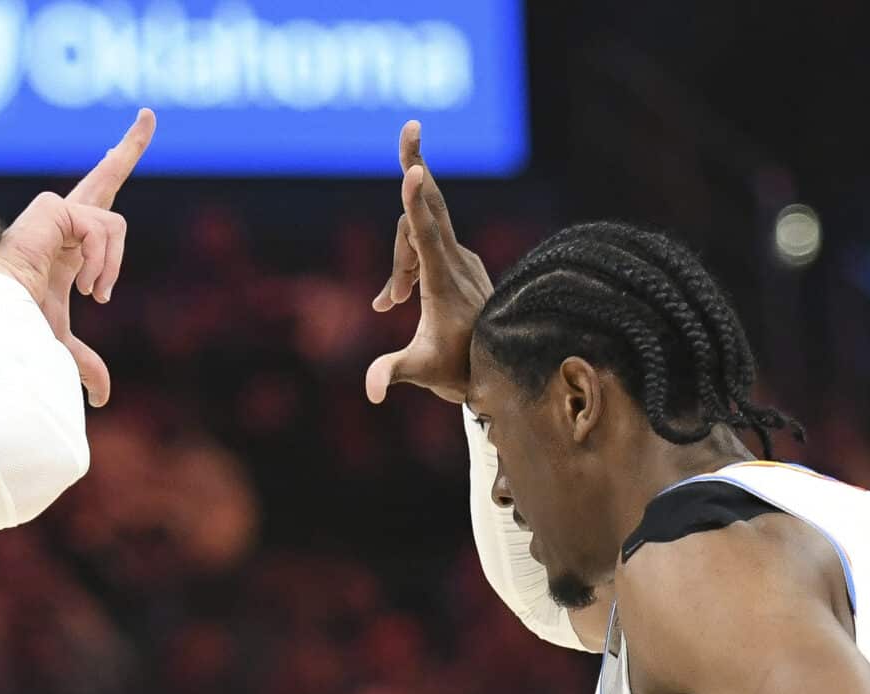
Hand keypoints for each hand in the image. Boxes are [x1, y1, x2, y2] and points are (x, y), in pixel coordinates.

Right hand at [0, 109, 153, 405]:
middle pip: (106, 176)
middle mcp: (65, 220)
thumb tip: (101, 398)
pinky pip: (101, 228)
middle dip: (132, 144)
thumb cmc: (18, 326)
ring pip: (114, 225)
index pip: (97, 209)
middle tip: (150, 114)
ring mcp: (60, 210)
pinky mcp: (56, 207)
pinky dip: (103, 262)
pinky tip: (89, 285)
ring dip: (111, 267)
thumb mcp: (62, 341)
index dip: (113, 175)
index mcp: (70, 244)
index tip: (127, 143)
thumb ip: (84, 362)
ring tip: (96, 294)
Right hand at [365, 120, 492, 405]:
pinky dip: (403, 264)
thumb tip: (372, 392)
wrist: (497, 369)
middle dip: (416, 163)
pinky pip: (424, 244)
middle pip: (431, 202)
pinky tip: (389, 299)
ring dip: (395, 260)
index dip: (417, 201)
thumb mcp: (423, 371)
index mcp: (444, 279)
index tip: (415, 171)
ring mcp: (459, 255)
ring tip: (388, 303)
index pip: (427, 233)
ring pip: (416, 232)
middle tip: (411, 125)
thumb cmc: (457, 369)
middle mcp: (456, 259)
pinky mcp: (457, 259)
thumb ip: (393, 373)